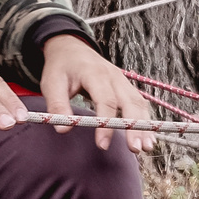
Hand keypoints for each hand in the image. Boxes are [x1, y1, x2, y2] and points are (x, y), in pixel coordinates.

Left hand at [42, 33, 154, 153]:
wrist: (71, 48)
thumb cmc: (61, 67)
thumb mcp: (51, 83)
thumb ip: (57, 105)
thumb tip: (64, 129)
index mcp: (95, 73)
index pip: (106, 100)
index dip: (106, 124)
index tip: (102, 145)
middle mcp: (114, 76)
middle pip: (130, 102)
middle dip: (135, 127)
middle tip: (136, 149)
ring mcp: (122, 81)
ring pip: (139, 103)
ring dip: (145, 126)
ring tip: (146, 147)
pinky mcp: (125, 87)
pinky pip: (139, 103)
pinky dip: (145, 120)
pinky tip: (147, 137)